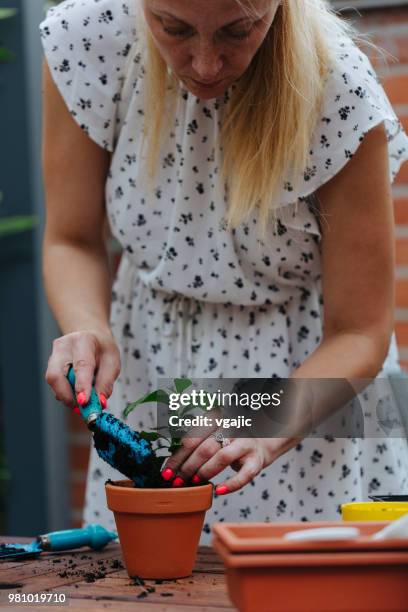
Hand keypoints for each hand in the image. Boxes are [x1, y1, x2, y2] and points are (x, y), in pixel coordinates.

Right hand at [45, 329, 120, 408]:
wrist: (92, 339)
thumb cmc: (102, 350)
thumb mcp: (112, 363)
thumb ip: (106, 383)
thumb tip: (99, 403)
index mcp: (83, 340)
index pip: (81, 365)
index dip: (81, 386)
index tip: (84, 402)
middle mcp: (63, 346)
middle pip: (56, 375)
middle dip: (67, 396)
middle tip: (82, 406)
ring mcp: (53, 355)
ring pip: (54, 382)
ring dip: (68, 395)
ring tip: (84, 396)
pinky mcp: (50, 365)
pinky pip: (55, 385)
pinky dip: (66, 392)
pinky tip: (77, 390)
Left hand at [161, 435, 294, 494]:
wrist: (265, 438)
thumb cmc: (231, 439)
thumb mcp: (214, 432)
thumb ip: (196, 442)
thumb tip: (171, 465)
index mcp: (217, 419)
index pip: (192, 438)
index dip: (178, 456)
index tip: (166, 472)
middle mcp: (232, 428)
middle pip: (205, 447)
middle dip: (188, 466)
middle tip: (177, 481)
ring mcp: (245, 443)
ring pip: (222, 457)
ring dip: (205, 472)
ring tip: (193, 482)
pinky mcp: (257, 460)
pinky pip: (244, 475)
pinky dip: (230, 484)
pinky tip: (218, 490)